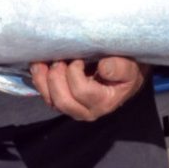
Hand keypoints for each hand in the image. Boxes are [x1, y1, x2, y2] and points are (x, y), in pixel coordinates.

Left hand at [30, 56, 146, 120]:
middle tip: (60, 59)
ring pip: (52, 101)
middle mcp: (87, 111)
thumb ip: (120, 67)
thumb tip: (103, 67)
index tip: (80, 57)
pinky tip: (39, 66)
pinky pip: (47, 97)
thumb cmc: (128, 70)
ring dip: (44, 80)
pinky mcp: (64, 102)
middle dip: (56, 78)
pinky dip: (40, 81)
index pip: (82, 91)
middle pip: (63, 101)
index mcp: (104, 102)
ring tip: (44, 61)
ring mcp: (74, 108)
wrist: (126, 75)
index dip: (75, 72)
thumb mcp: (130, 67)